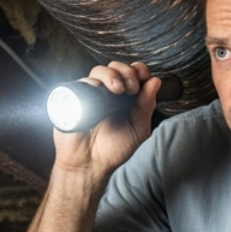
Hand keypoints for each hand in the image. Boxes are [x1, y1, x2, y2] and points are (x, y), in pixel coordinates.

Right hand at [53, 60, 164, 178]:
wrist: (89, 164)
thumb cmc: (113, 149)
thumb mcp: (138, 129)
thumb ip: (147, 106)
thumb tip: (155, 81)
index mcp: (125, 97)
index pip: (132, 73)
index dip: (138, 70)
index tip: (144, 76)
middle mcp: (108, 92)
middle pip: (116, 67)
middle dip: (127, 71)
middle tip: (131, 88)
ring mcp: (91, 94)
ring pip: (98, 70)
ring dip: (111, 74)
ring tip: (117, 89)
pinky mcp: (74, 99)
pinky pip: (80, 83)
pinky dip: (89, 81)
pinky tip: (97, 88)